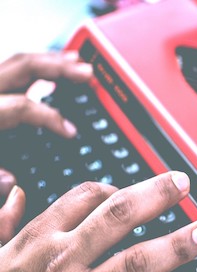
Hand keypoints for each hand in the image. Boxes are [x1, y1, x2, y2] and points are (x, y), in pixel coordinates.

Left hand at [0, 51, 92, 243]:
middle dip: (58, 68)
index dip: (51, 117)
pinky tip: (47, 77)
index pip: (21, 106)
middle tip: (87, 73)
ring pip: (14, 63)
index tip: (71, 132)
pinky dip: (31, 72)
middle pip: (20, 67)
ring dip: (48, 62)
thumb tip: (13, 183)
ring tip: (76, 64)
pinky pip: (8, 73)